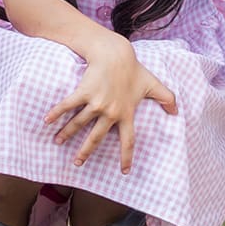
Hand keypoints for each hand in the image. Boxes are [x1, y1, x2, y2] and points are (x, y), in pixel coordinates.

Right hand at [45, 39, 177, 172]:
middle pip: (96, 137)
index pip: (128, 139)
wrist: (116, 54)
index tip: (124, 171)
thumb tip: (177, 111)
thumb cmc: (133, 70)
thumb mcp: (153, 85)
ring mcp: (97, 103)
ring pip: (79, 123)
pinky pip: (68, 105)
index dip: (127, 156)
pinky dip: (56, 113)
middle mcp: (111, 112)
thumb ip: (167, 98)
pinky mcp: (84, 92)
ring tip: (57, 141)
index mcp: (127, 113)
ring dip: (66, 134)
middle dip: (86, 151)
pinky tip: (47, 121)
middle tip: (77, 163)